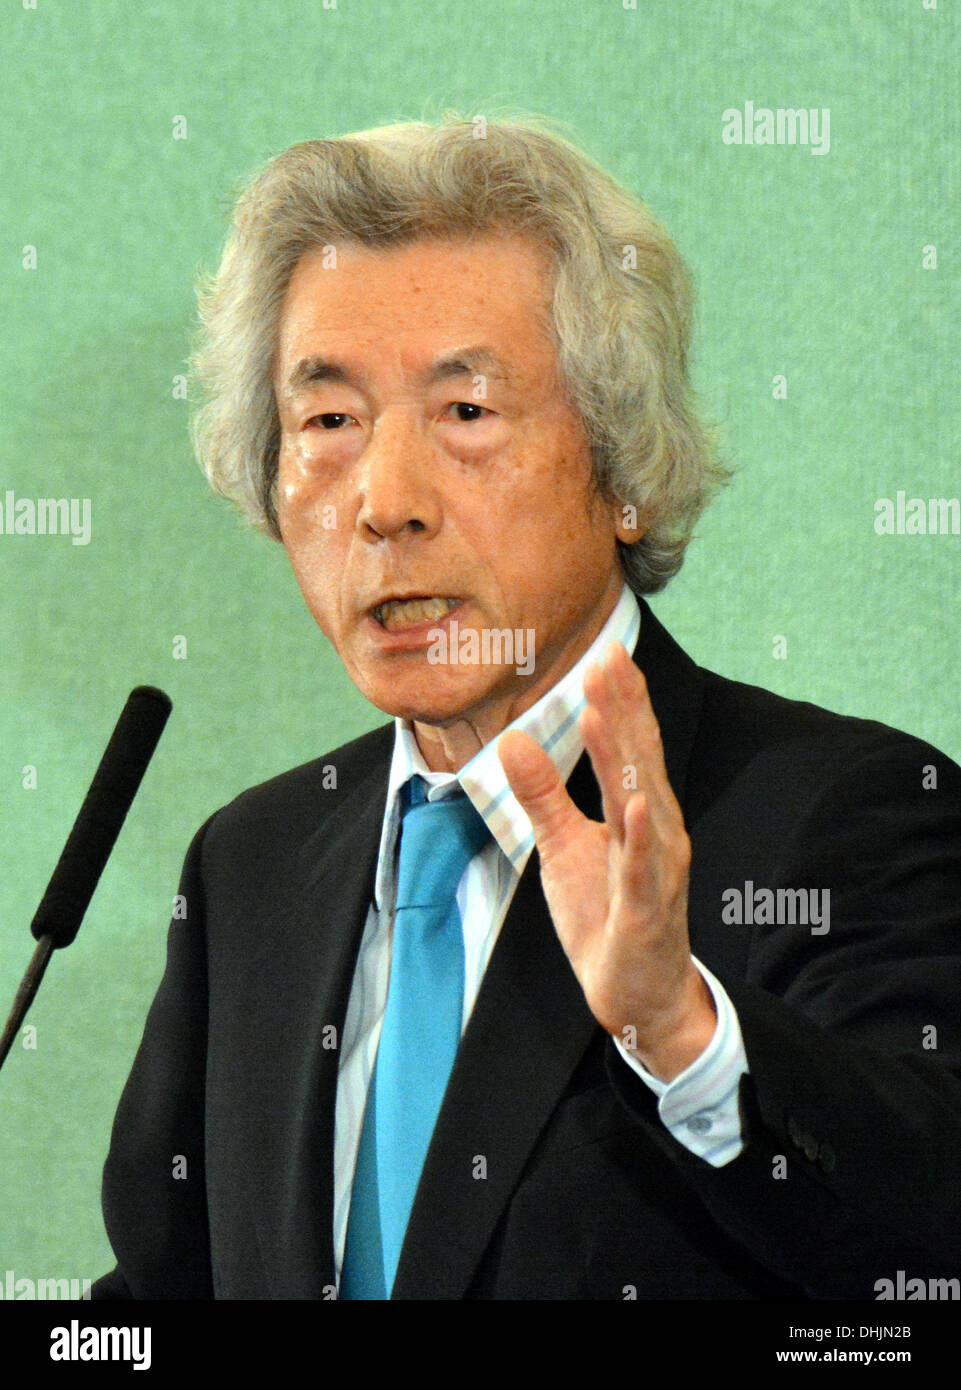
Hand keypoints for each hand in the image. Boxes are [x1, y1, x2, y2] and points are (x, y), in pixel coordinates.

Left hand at [498, 641, 714, 1081]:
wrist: (635, 992)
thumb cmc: (605, 914)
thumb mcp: (562, 846)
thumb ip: (542, 793)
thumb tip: (513, 739)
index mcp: (637, 813)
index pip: (628, 748)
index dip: (618, 702)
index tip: (604, 654)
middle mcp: (657, 831)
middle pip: (639, 761)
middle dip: (625, 710)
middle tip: (609, 658)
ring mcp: (655, 871)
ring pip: (641, 804)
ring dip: (625, 758)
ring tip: (608, 711)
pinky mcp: (645, 911)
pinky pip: (641, 870)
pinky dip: (638, 837)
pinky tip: (631, 804)